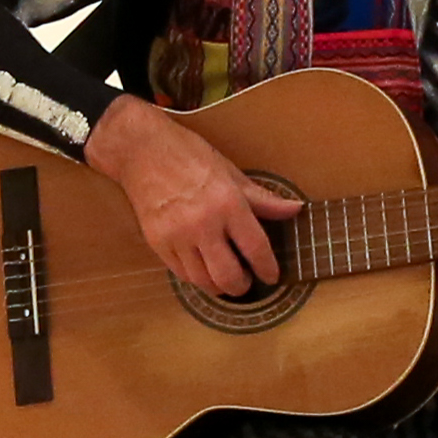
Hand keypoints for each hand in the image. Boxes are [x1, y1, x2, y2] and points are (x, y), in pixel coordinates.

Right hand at [89, 95, 295, 298]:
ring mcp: (177, 236)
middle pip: (228, 275)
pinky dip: (196, 277)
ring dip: (219, 285)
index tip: (272, 276)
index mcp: (227, 203)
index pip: (256, 248)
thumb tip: (295, 209)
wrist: (142, 150)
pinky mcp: (157, 243)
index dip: (268, 268)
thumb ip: (262, 199)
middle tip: (247, 280)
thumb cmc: (189, 156)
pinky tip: (204, 269)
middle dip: (242, 286)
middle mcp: (203, 224)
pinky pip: (182, 274)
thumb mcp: (231, 173)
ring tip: (225, 278)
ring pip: (203, 281)